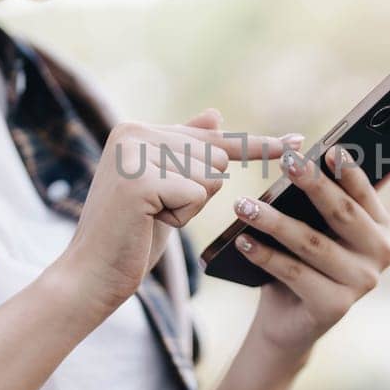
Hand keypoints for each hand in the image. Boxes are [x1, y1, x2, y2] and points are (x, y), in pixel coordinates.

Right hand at [59, 108, 293, 311]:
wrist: (90, 275)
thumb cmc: (131, 235)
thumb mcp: (166, 188)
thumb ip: (186, 150)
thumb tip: (216, 114)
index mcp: (137, 129)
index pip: (212, 137)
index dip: (258, 145)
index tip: (299, 142)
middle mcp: (133, 131)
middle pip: (215, 158)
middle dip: (196, 193)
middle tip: (154, 211)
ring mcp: (134, 154)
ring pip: (210, 176)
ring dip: (188, 207)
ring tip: (149, 216)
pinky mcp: (140, 181)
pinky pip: (197, 195)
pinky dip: (180, 218)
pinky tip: (148, 222)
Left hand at [233, 145, 389, 355]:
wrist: (288, 319)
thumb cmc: (303, 260)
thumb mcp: (316, 227)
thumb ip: (324, 197)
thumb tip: (321, 154)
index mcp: (380, 228)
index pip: (366, 194)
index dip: (349, 171)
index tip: (329, 150)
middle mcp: (381, 255)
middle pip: (343, 214)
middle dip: (313, 185)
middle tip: (287, 162)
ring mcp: (361, 283)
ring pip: (313, 244)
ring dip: (275, 221)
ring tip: (244, 204)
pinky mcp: (336, 307)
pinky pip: (294, 273)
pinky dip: (266, 256)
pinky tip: (244, 240)